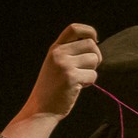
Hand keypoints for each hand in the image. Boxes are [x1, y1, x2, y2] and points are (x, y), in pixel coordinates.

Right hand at [2, 23, 99, 137]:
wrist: (41, 109)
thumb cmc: (53, 88)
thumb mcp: (56, 64)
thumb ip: (70, 53)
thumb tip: (95, 45)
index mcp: (55, 48)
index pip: (74, 28)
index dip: (89, 31)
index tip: (96, 40)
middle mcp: (59, 53)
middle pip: (91, 45)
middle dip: (96, 57)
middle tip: (87, 69)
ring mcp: (64, 64)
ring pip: (94, 59)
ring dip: (92, 71)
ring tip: (80, 79)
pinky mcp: (71, 77)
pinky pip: (93, 75)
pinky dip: (89, 83)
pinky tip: (78, 87)